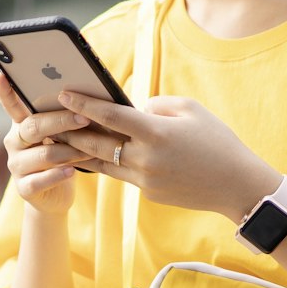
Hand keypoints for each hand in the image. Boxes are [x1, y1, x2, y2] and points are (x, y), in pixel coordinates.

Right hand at [0, 73, 94, 214]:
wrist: (56, 195)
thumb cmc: (63, 156)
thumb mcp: (61, 136)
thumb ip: (62, 118)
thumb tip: (84, 97)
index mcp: (22, 125)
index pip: (11, 105)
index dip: (5, 92)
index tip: (1, 75)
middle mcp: (14, 143)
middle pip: (34, 127)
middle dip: (61, 121)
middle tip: (84, 118)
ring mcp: (16, 166)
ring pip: (43, 154)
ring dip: (70, 151)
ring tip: (90, 150)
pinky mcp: (24, 188)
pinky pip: (40, 180)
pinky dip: (58, 175)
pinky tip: (71, 171)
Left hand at [56, 90, 277, 220]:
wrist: (236, 185)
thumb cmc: (217, 141)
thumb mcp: (192, 110)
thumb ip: (158, 105)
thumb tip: (135, 109)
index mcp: (156, 133)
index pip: (111, 116)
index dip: (84, 104)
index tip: (63, 94)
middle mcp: (145, 159)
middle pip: (97, 143)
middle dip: (72, 130)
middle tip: (50, 118)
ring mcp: (145, 180)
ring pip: (104, 164)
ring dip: (83, 151)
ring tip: (63, 138)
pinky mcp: (148, 194)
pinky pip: (123, 175)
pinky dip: (109, 163)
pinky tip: (95, 154)